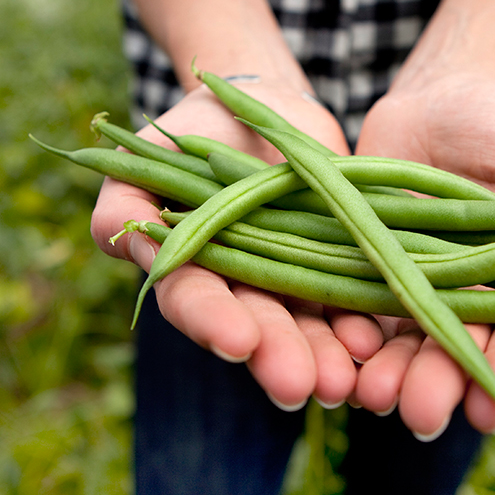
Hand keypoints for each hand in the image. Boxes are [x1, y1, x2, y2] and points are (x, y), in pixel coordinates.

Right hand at [90, 81, 384, 409]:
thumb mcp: (147, 156)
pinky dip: (365, 319)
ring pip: (310, 325)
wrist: (263, 109)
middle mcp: (245, 286)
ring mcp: (294, 277)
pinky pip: (355, 294)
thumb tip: (120, 233)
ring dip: (326, 356)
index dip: (214, 322)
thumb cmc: (192, 131)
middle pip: (260, 327)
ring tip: (343, 381)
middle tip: (299, 386)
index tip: (238, 342)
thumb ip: (125, 200)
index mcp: (192, 268)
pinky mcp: (341, 259)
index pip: (195, 301)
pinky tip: (374, 338)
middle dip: (279, 356)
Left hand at [352, 73, 494, 437]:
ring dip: (392, 375)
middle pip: (458, 351)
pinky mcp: (370, 266)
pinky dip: (351, 335)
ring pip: (406, 343)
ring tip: (374, 396)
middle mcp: (470, 295)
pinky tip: (342, 354)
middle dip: (441, 386)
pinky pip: (358, 307)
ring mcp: (417, 284)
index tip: (491, 410)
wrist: (436, 96)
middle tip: (422, 416)